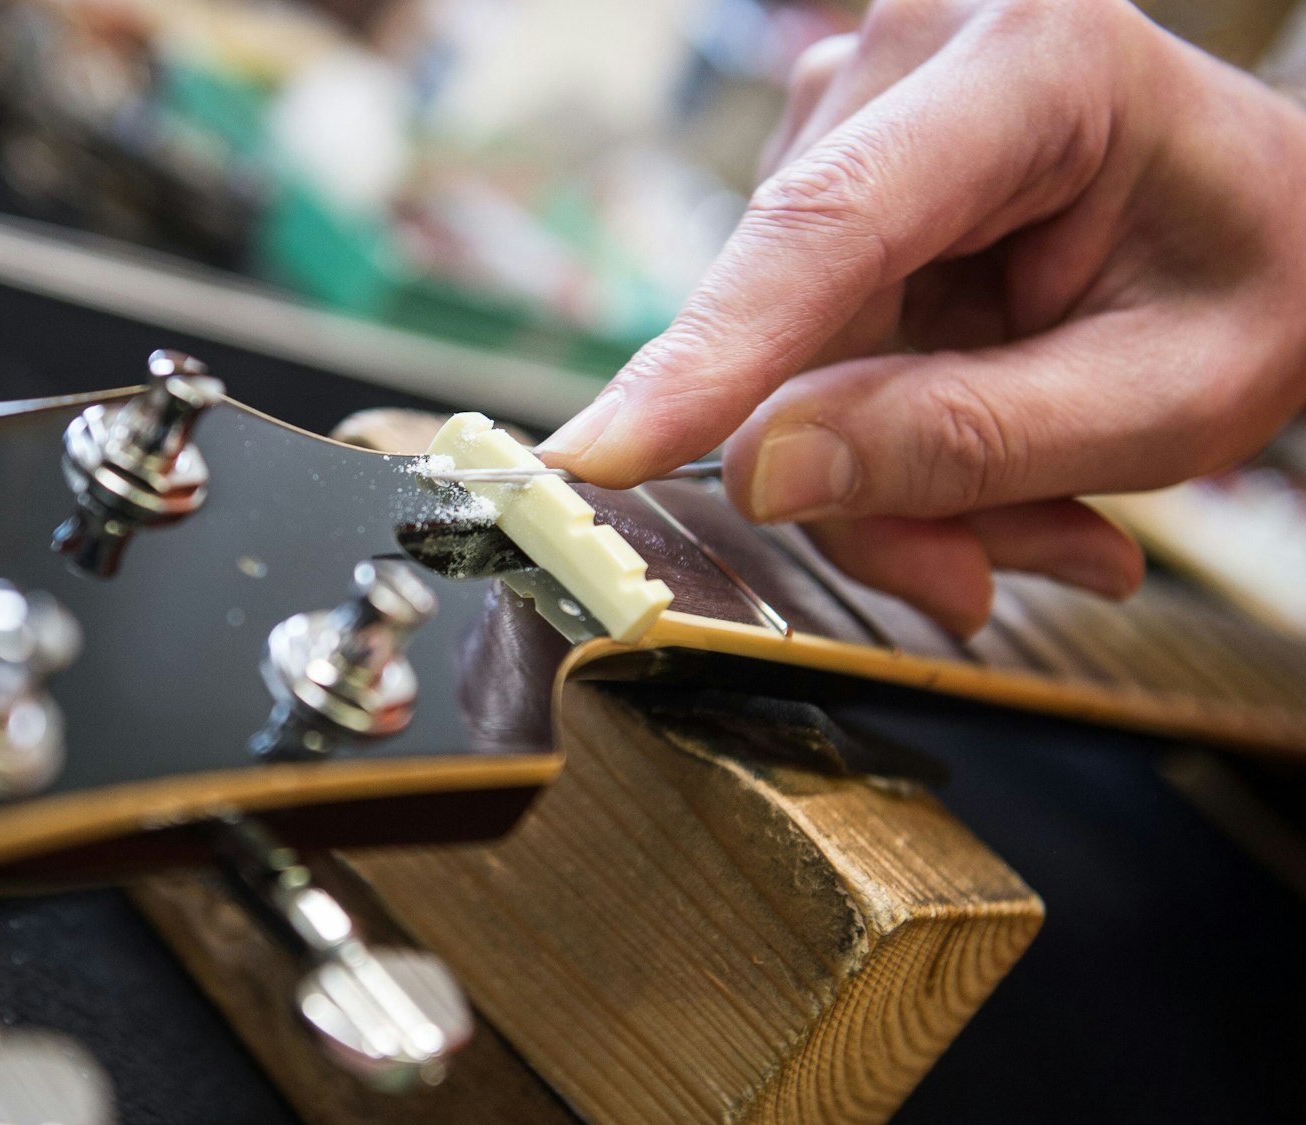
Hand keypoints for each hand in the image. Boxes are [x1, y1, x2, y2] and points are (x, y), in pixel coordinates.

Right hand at [538, 0, 1305, 635]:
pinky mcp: (826, 168)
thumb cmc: (1257, 281)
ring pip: (782, 351)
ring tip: (1028, 505)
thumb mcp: (1164, 400)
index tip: (599, 459)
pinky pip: (794, 343)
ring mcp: (853, 108)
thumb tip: (767, 474)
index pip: (829, 226)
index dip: (710, 358)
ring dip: (880, 465)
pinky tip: (978, 442)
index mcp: (1033, 65)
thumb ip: (969, 440)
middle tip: (974, 574)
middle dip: (864, 476)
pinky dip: (872, 427)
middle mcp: (911, 56)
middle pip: (793, 319)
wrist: (1278, 225)